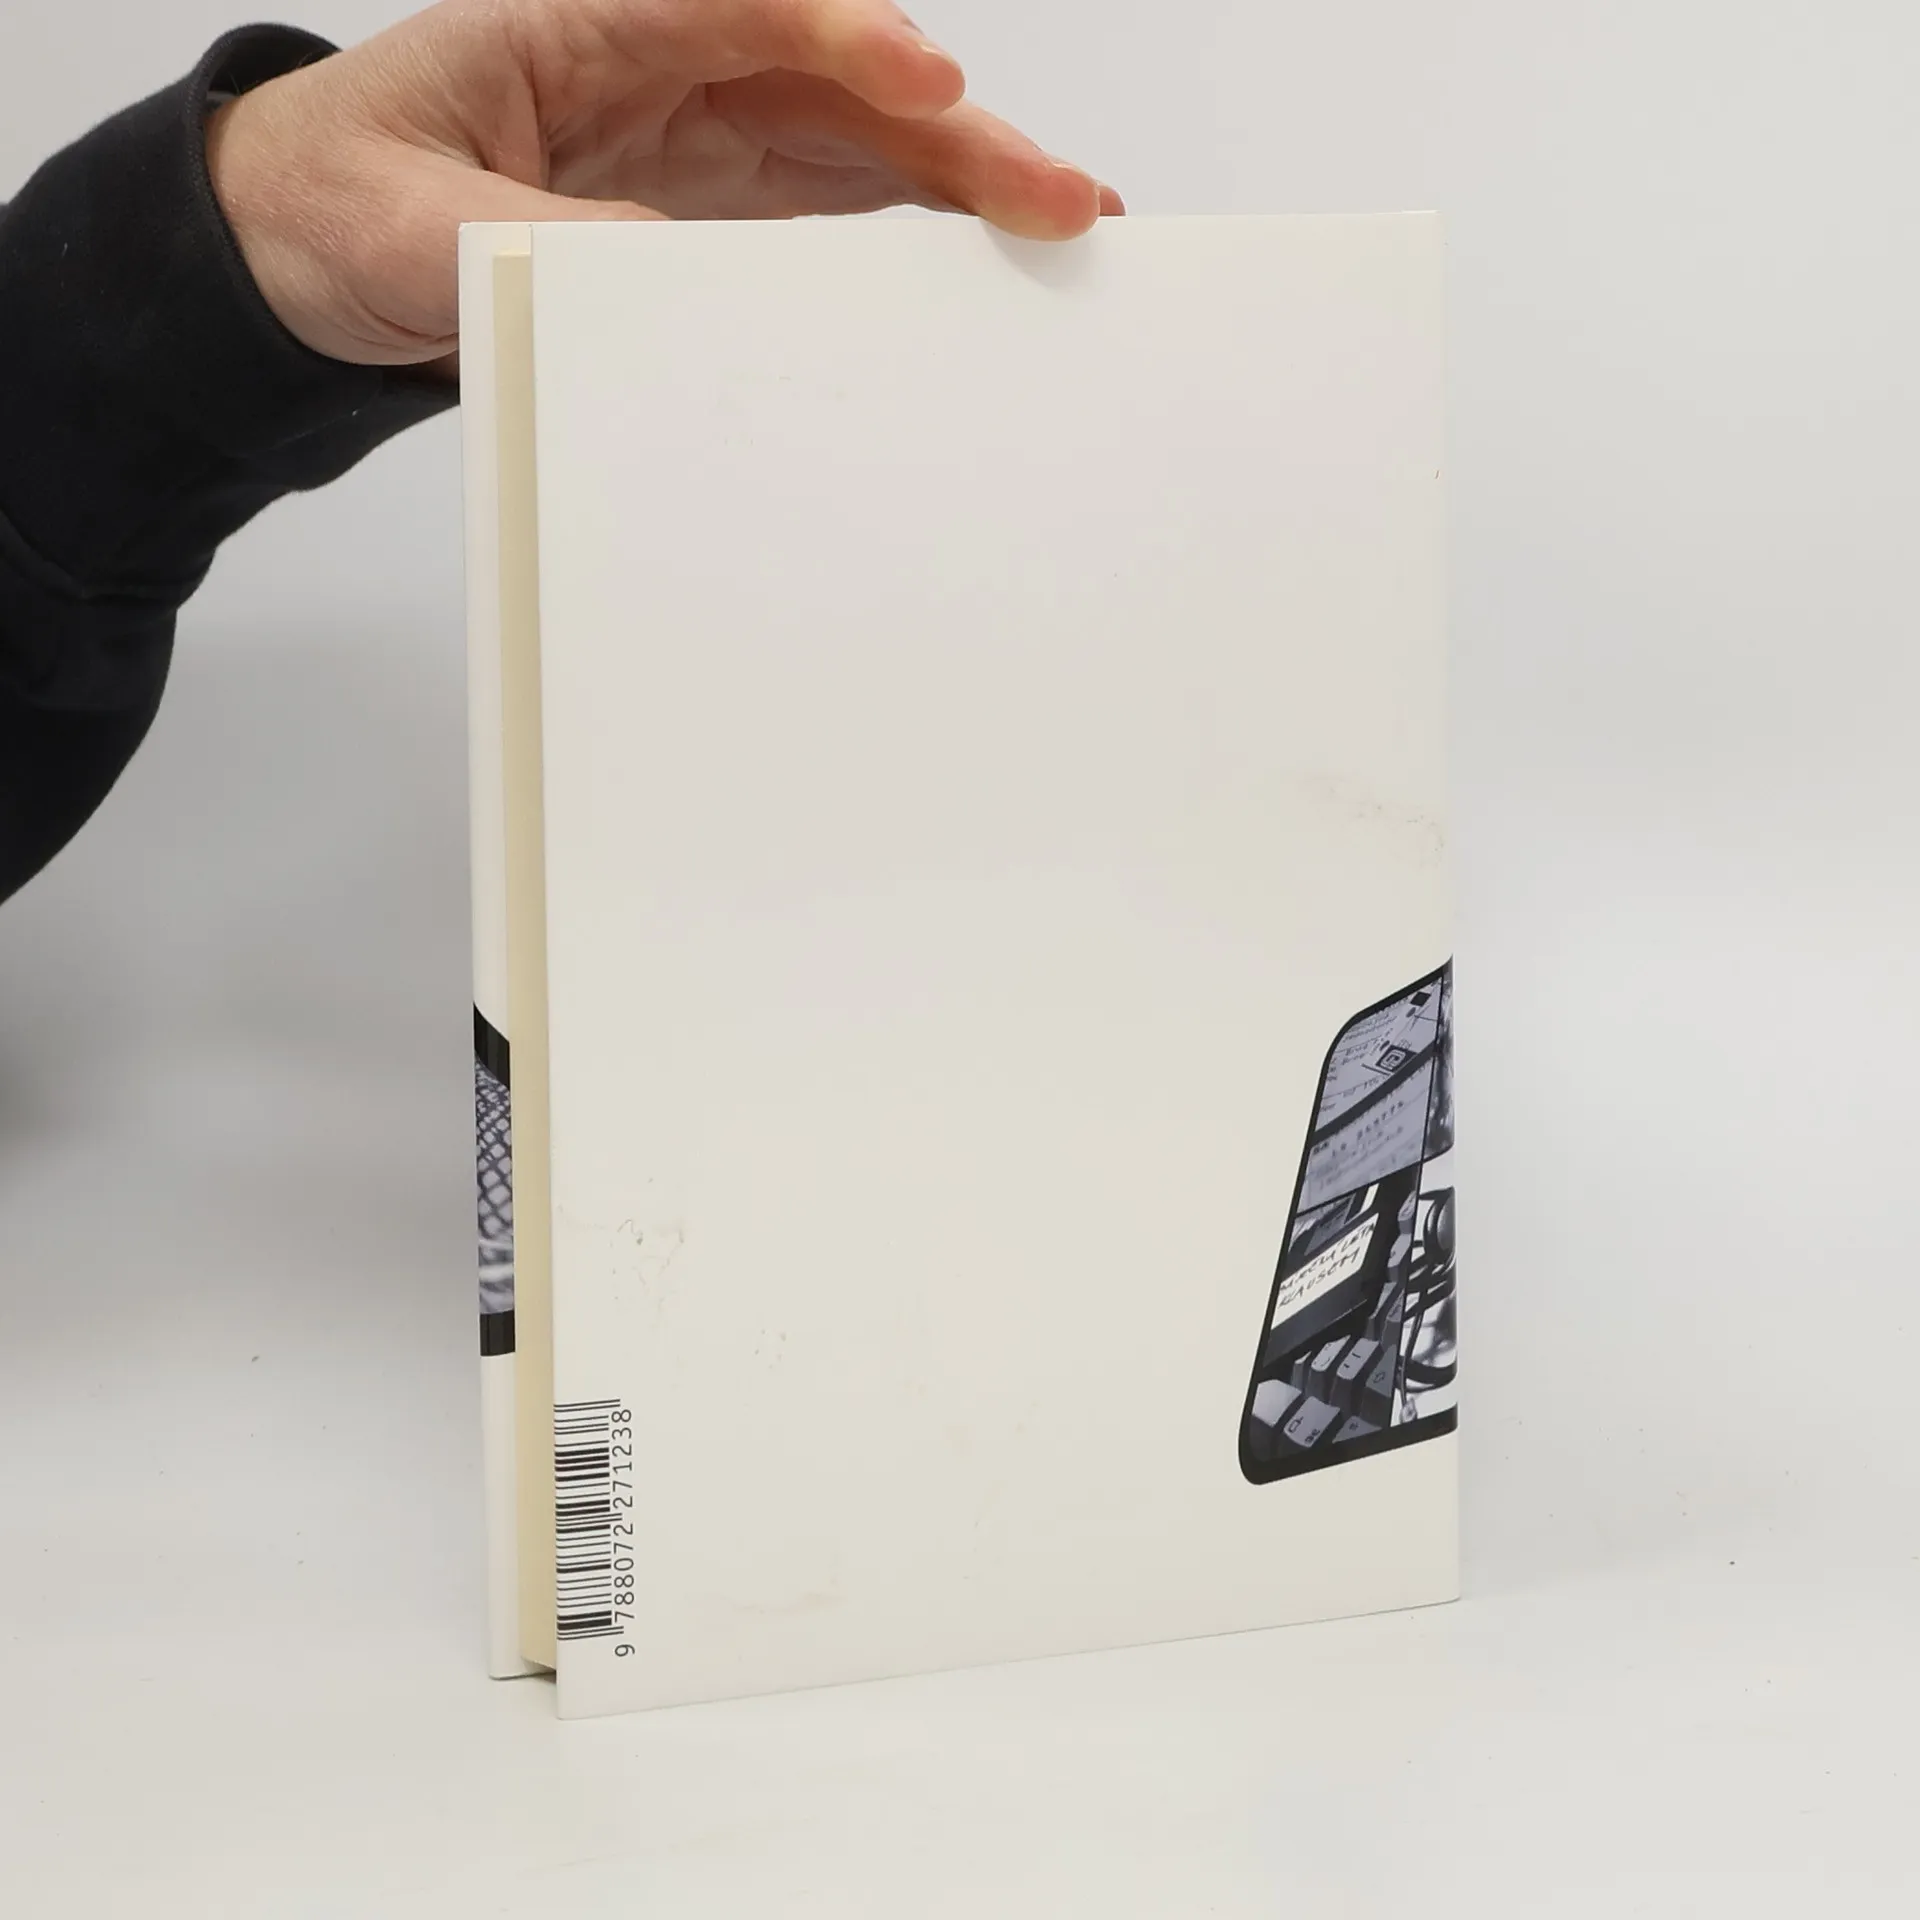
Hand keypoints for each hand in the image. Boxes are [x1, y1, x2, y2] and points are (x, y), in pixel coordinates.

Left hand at [205, 0, 1121, 368]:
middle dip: (950, 130)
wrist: (299, 257)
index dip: (836, 38)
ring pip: (855, 145)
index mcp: (576, 27)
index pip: (731, 10)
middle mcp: (660, 68)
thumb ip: (538, 241)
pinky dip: (907, 235)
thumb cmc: (334, 205)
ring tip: (1060, 223)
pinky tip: (975, 260)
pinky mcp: (709, 209)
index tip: (919, 79)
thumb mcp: (414, 227)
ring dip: (960, 184)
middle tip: (1053, 188)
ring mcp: (695, 138)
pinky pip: (827, 211)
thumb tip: (673, 275)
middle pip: (832, 82)